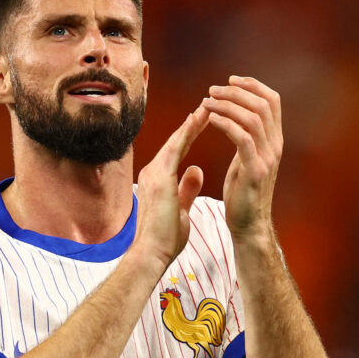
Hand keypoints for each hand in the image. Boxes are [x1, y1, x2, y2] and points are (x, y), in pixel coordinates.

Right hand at [132, 107, 207, 266]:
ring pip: (176, 140)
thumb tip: (196, 170)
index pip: (176, 151)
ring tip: (207, 106)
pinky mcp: (159, 177)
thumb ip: (187, 188)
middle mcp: (152, 172)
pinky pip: (176, 148)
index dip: (189, 135)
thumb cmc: (164, 238)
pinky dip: (188, 132)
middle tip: (207, 105)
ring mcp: (154, 173)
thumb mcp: (181, 209)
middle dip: (192, 123)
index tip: (203, 120)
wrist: (151, 253)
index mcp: (157, 180)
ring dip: (192, 123)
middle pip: (175, 141)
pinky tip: (199, 119)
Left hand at [201, 75, 282, 237]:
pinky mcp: (254, 171)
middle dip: (236, 91)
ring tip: (206, 101)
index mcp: (274, 141)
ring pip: (252, 118)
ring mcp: (266, 158)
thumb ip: (245, 138)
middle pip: (262, 104)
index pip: (272, 101)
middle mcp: (275, 146)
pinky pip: (242, 138)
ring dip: (227, 105)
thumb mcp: (246, 160)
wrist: (248, 225)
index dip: (253, 85)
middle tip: (212, 89)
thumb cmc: (242, 193)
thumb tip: (234, 118)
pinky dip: (226, 124)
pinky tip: (210, 119)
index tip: (231, 79)